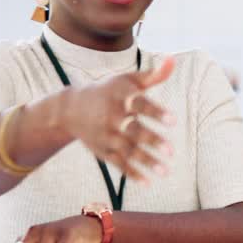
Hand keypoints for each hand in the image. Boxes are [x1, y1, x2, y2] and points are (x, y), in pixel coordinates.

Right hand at [60, 57, 176, 182]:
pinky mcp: (102, 150)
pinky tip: (148, 182)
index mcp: (119, 97)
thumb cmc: (108, 92)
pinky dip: (131, 173)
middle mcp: (111, 117)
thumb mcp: (127, 81)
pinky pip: (118, 164)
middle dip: (151, 141)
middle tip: (171, 151)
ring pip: (127, 150)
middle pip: (133, 130)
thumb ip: (153, 75)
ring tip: (166, 170)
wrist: (69, 109)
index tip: (174, 121)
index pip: (139, 105)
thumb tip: (173, 59)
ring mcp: (106, 136)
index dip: (156, 112)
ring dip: (146, 161)